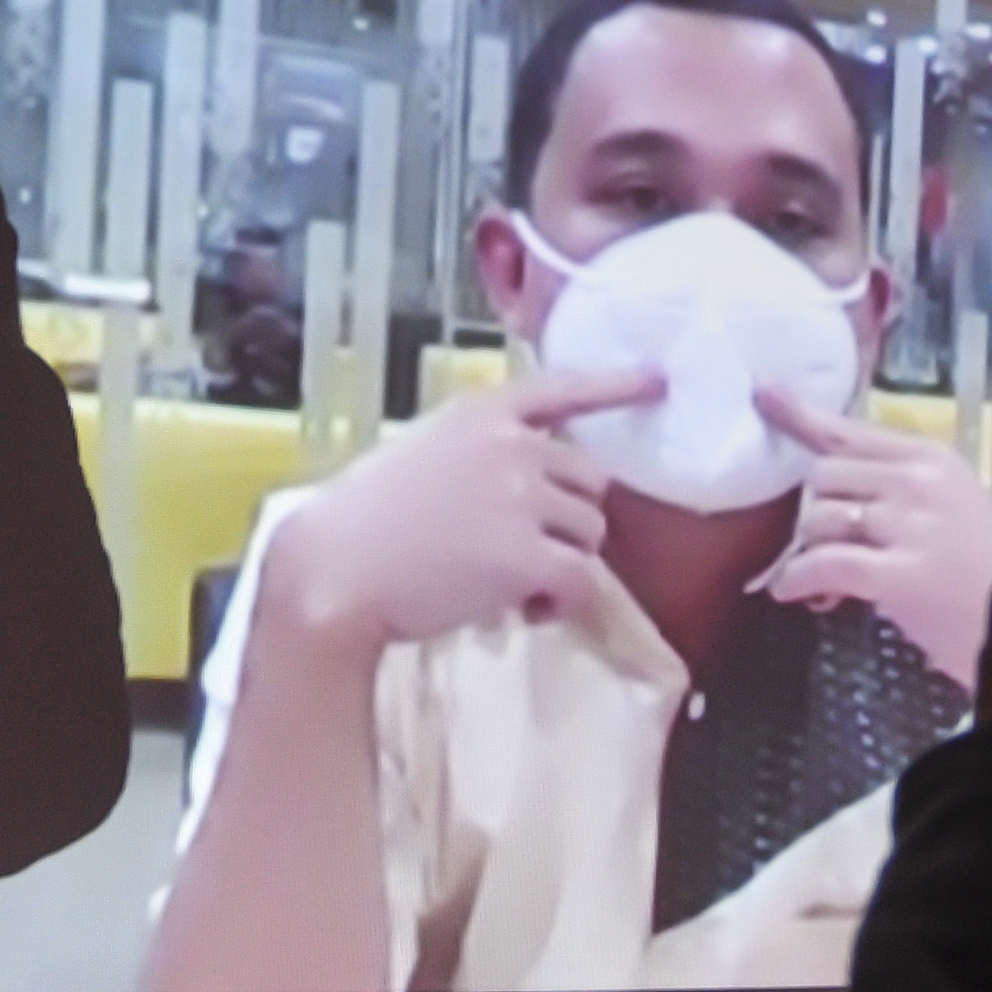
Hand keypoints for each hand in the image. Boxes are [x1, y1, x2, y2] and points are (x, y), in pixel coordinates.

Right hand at [264, 367, 662, 650]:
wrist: (332, 571)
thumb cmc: (361, 521)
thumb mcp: (420, 455)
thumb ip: (478, 457)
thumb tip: (526, 489)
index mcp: (483, 413)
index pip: (563, 388)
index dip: (616, 384)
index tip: (659, 379)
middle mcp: (513, 447)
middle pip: (591, 480)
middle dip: (568, 518)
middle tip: (521, 552)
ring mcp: (524, 500)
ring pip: (590, 534)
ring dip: (562, 564)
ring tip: (508, 587)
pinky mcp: (529, 557)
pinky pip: (581, 583)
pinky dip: (559, 605)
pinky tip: (520, 612)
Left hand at [753, 388, 991, 685]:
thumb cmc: (991, 568)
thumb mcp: (952, 506)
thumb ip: (899, 489)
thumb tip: (833, 496)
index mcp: (930, 458)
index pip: (850, 430)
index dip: (800, 415)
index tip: (764, 394)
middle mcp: (917, 482)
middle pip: (824, 475)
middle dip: (814, 511)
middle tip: (827, 545)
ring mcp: (909, 527)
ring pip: (819, 518)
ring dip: (808, 550)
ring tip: (823, 581)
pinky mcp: (900, 575)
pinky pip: (824, 564)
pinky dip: (799, 579)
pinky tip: (794, 594)